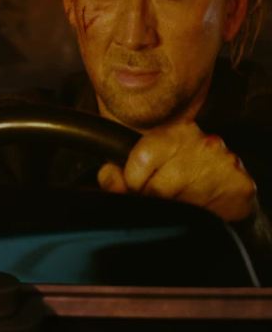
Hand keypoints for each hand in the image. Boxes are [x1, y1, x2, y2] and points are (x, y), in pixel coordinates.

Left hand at [97, 122, 256, 221]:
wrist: (223, 184)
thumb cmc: (176, 174)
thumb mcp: (143, 167)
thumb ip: (116, 174)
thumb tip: (108, 177)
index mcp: (172, 132)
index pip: (141, 157)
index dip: (133, 180)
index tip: (138, 186)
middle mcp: (201, 142)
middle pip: (158, 187)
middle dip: (152, 199)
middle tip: (162, 198)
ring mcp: (223, 163)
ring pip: (181, 203)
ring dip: (175, 210)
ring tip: (181, 201)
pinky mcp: (239, 185)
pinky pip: (207, 213)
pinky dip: (198, 217)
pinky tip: (199, 206)